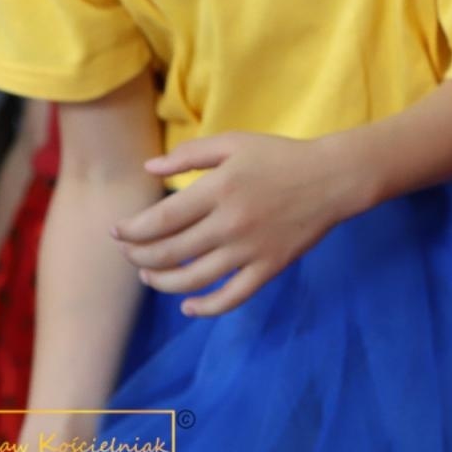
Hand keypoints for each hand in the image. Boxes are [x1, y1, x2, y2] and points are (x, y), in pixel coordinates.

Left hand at [112, 132, 363, 317]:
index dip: (131, 231)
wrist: (334, 178)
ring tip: (150, 277)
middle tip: (130, 254)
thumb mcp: (235, 144)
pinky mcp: (269, 267)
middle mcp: (230, 223)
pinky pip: (232, 297)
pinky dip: (206, 308)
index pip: (160, 220)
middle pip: (169, 252)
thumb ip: (190, 155)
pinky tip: (189, 307)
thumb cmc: (280, 157)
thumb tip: (148, 169)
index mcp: (218, 190)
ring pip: (193, 280)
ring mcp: (250, 249)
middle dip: (139, 257)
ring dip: (162, 283)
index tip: (117, 232)